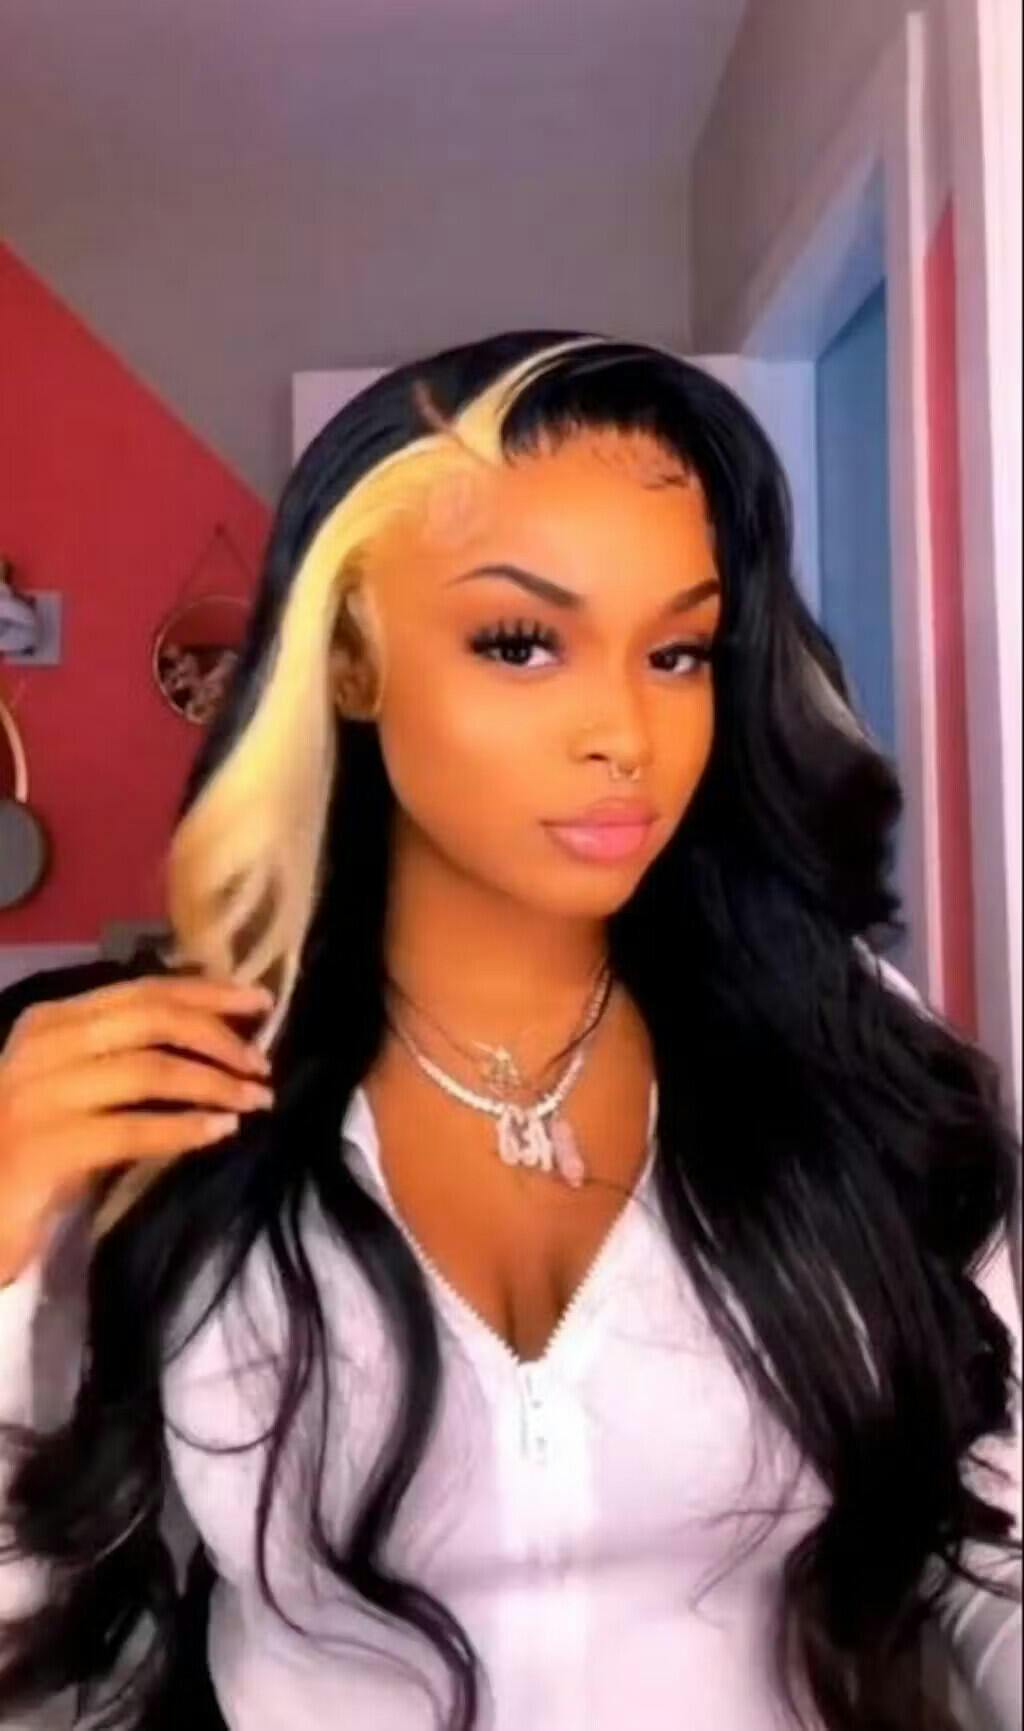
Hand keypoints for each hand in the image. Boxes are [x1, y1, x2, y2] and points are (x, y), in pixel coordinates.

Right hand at [0, 974, 275, 1279]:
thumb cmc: (33, 1145)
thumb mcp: (76, 1086)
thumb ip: (127, 1054)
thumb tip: (215, 1036)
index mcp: (51, 1021)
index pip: (143, 991)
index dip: (207, 993)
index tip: (260, 1002)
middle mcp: (43, 1047)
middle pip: (151, 1020)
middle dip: (218, 1036)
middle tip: (263, 1062)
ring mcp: (38, 1095)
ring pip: (150, 1071)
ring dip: (214, 1083)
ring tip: (256, 1099)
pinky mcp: (42, 1148)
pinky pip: (132, 1129)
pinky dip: (184, 1128)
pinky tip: (221, 1131)